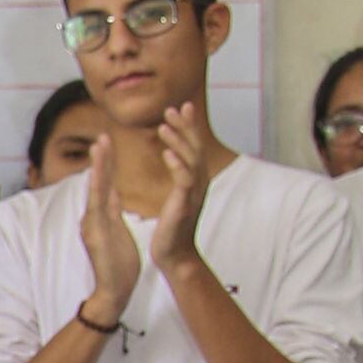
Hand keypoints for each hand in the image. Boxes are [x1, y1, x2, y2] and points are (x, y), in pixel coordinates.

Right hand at [78, 138, 141, 321]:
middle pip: (97, 183)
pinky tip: (100, 172)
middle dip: (100, 159)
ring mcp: (92, 224)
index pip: (104, 185)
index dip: (106, 164)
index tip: (108, 143)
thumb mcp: (118, 231)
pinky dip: (99, 186)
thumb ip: (112, 210)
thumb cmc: (118, 266)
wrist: (113, 292)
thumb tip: (114, 191)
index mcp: (99, 217)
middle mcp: (92, 218)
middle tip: (102, 135)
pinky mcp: (95, 232)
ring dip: (99, 166)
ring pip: (96, 190)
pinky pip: (98, 205)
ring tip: (100, 144)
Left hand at [147, 107, 211, 271]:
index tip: (181, 107)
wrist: (176, 256)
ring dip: (178, 141)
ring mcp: (194, 194)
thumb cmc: (173, 228)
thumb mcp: (177, 197)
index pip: (194, 146)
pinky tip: (166, 154)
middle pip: (196, 148)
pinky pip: (184, 181)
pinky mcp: (185, 205)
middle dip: (185, 126)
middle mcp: (199, 184)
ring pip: (191, 160)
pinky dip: (177, 166)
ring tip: (163, 126)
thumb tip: (175, 159)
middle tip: (172, 108)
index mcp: (196, 180)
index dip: (189, 126)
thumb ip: (180, 177)